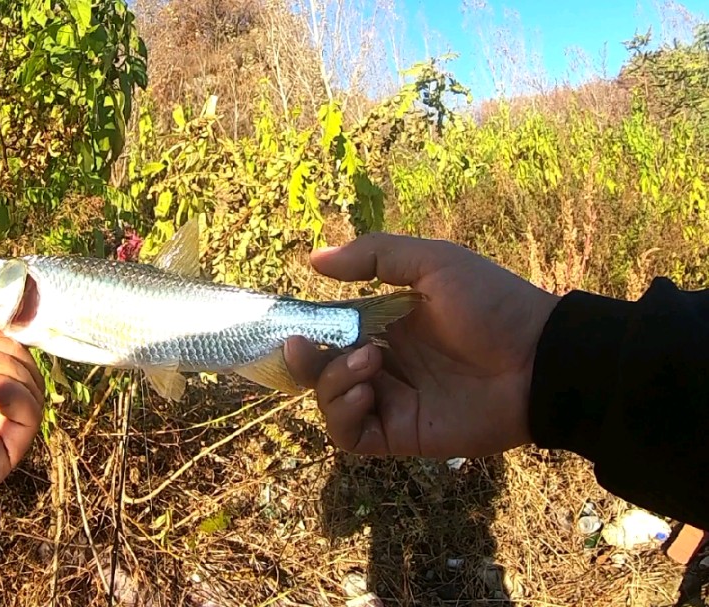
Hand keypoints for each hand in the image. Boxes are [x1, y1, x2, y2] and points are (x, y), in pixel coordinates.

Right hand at [284, 233, 559, 458]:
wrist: (541, 360)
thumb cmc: (492, 304)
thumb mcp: (435, 262)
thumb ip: (375, 256)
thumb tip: (313, 259)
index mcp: (386, 325)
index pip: (329, 331)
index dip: (307, 329)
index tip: (291, 323)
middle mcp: (383, 363)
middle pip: (320, 369)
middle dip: (305, 360)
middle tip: (298, 346)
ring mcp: (391, 400)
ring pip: (330, 401)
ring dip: (331, 381)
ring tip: (367, 362)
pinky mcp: (400, 434)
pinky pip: (351, 434)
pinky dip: (344, 413)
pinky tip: (366, 390)